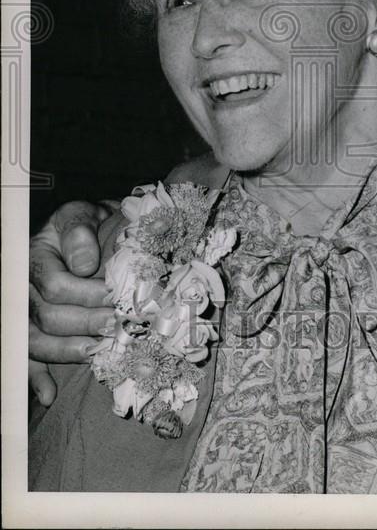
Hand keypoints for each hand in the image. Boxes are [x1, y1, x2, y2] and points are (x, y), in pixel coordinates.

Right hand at [29, 199, 117, 405]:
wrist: (85, 233)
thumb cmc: (87, 224)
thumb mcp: (82, 214)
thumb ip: (80, 232)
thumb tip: (84, 264)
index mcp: (35, 258)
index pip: (56, 287)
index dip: (88, 295)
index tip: (118, 298)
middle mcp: (23, 289)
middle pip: (48, 318)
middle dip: (87, 324)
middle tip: (120, 326)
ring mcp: (24, 314)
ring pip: (37, 342)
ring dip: (69, 352)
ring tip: (99, 353)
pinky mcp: (29, 332)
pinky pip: (24, 359)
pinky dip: (35, 379)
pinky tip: (49, 395)